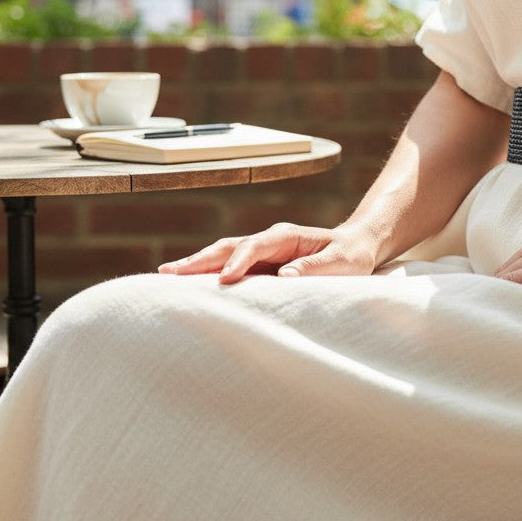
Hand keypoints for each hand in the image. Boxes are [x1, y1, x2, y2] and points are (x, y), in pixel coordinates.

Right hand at [157, 222, 381, 283]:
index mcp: (286, 237)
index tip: (225, 280)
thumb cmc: (351, 256)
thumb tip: (286, 276)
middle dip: (199, 260)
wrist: (356, 247)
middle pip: (228, 247)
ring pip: (222, 255)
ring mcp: (261, 252)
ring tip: (166, 276)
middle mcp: (268, 241)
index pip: (255, 247)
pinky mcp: (259, 265)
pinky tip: (187, 284)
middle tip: (169, 273)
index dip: (239, 262)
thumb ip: (316, 270)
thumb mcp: (342, 264)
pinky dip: (207, 273)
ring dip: (196, 265)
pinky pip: (229, 267)